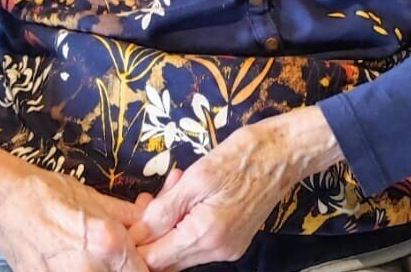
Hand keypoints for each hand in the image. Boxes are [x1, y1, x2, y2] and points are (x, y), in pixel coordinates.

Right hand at [0, 140, 153, 271]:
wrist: (2, 203)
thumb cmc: (48, 193)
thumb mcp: (95, 198)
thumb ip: (128, 215)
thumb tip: (152, 216)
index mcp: (109, 243)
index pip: (146, 271)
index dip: (150, 263)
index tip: (148, 256)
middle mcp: (91, 270)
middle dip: (129, 265)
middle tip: (126, 254)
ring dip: (108, 270)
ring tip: (100, 257)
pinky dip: (87, 271)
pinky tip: (83, 263)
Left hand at [138, 109, 342, 270]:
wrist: (285, 152)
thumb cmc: (242, 156)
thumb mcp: (197, 176)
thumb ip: (164, 210)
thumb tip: (136, 234)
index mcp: (206, 235)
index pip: (155, 258)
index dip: (135, 243)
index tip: (126, 220)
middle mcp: (218, 251)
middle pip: (167, 258)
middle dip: (151, 232)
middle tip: (149, 197)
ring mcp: (228, 249)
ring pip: (181, 250)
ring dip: (168, 226)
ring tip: (173, 187)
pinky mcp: (234, 241)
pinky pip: (198, 242)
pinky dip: (185, 224)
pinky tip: (187, 196)